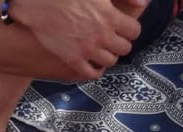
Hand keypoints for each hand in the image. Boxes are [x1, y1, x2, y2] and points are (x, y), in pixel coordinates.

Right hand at [9, 0, 143, 79]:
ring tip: (103, 51)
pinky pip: (91, 73)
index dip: (130, 30)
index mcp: (111, 17)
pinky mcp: (73, 60)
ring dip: (109, 56)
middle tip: (114, 40)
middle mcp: (102, 36)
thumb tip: (142, 3)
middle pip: (124, 48)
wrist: (39, 8)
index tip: (124, 28)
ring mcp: (87, 50)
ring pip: (110, 61)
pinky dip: (95, 70)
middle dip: (121, 43)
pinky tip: (92, 64)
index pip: (134, 31)